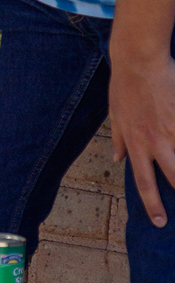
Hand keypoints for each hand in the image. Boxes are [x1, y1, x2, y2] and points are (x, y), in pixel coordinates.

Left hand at [109, 53, 174, 225]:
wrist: (138, 61)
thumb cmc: (124, 86)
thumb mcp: (114, 115)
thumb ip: (118, 139)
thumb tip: (117, 159)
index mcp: (135, 143)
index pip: (144, 182)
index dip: (153, 205)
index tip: (159, 221)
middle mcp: (155, 141)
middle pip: (174, 177)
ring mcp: (172, 129)